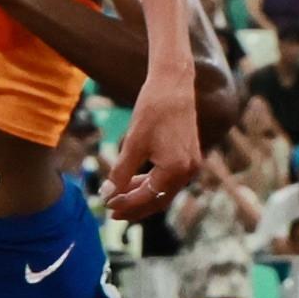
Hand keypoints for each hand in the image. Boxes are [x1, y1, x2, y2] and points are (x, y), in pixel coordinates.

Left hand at [103, 75, 201, 219]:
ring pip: (164, 190)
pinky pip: (169, 178)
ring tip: (120, 198)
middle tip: (112, 212)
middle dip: (135, 207)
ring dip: (142, 195)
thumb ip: (120, 173)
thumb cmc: (152, 110)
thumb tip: (106, 195)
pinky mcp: (189, 156)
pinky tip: (134, 182)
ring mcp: (191, 164)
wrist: (173, 85)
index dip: (126, 203)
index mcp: (175, 170)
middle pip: (159, 199)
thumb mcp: (132, 144)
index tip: (106, 205)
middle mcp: (188, 171)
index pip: (148, 197)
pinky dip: (152, 182)